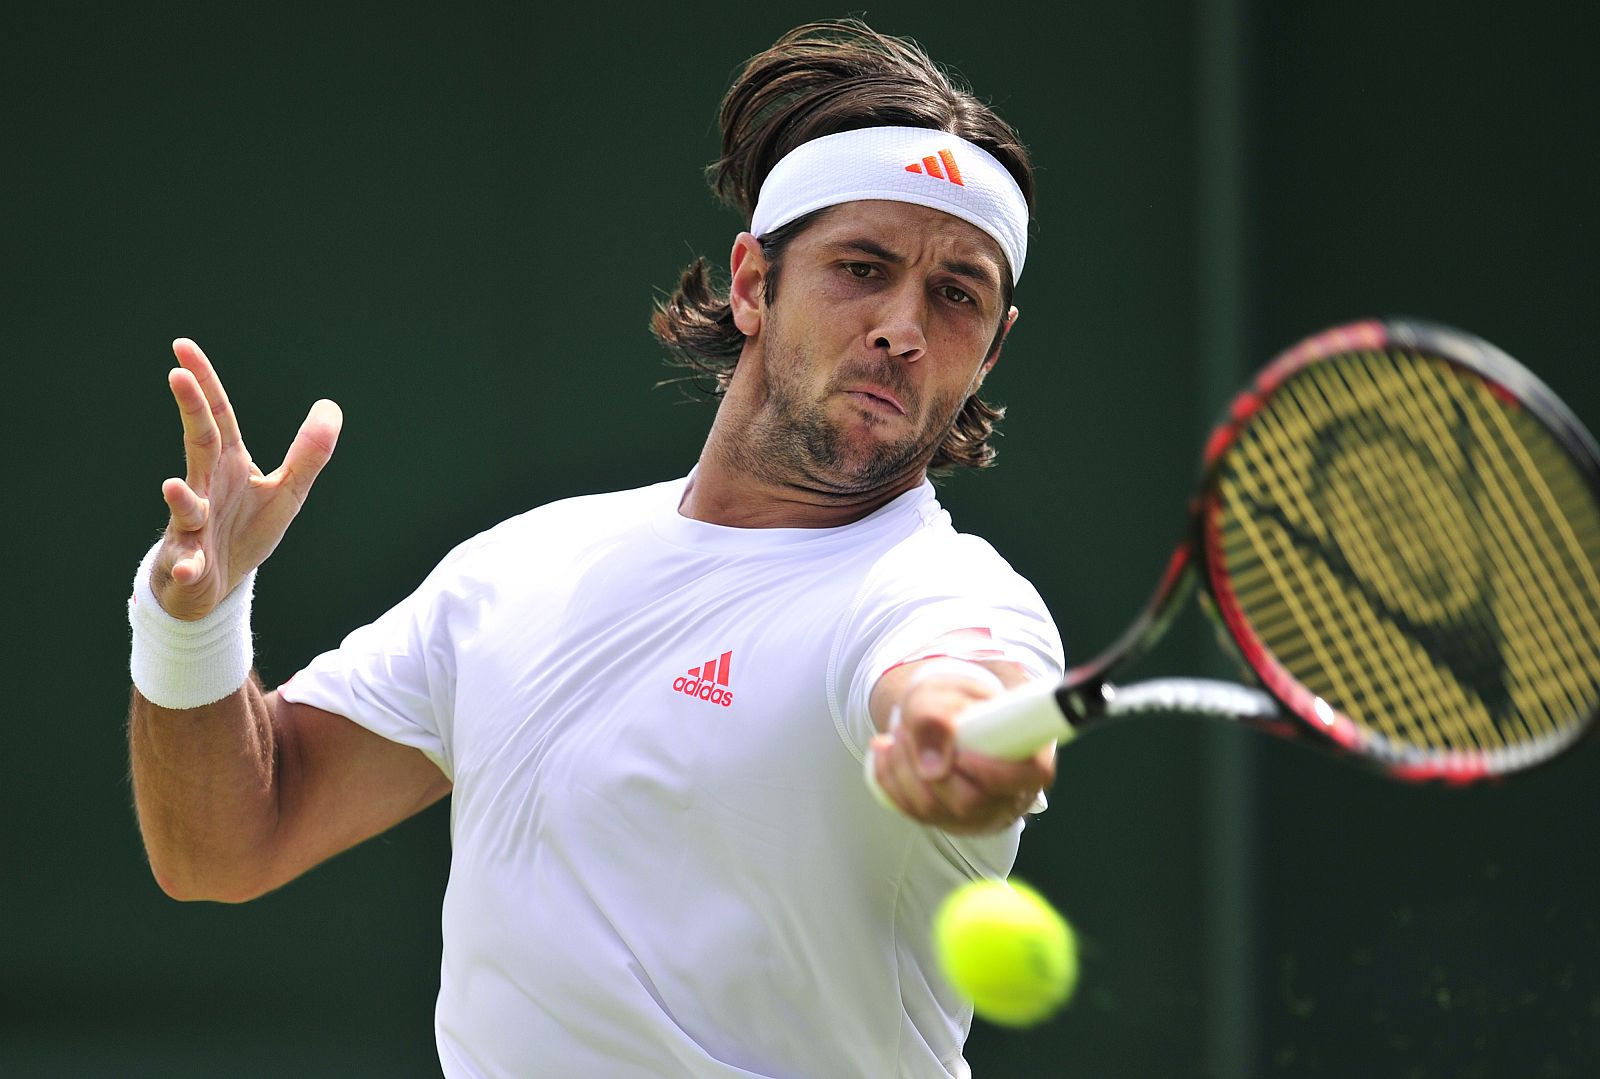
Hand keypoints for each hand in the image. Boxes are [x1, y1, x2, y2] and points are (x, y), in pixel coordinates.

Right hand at [151, 339, 341, 619]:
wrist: (214, 585)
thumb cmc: (245, 529)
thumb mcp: (286, 490)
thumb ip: (308, 453)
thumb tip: (330, 406)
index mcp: (229, 465)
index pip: (217, 416)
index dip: (204, 383)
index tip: (183, 346)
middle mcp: (205, 487)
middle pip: (199, 443)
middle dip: (190, 411)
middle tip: (176, 374)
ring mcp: (193, 525)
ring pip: (185, 508)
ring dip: (180, 498)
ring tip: (174, 486)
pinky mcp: (188, 563)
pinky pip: (186, 563)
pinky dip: (185, 565)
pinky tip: (187, 568)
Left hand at [867, 669, 1054, 834]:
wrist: (945, 713)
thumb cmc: (957, 701)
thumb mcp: (943, 691)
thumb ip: (935, 715)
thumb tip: (931, 769)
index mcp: (1030, 757)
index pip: (1029, 776)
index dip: (991, 769)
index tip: (960, 751)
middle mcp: (1008, 794)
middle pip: (970, 802)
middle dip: (926, 764)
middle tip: (906, 727)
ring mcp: (977, 813)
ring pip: (933, 809)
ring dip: (902, 767)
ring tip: (896, 733)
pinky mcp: (945, 819)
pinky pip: (910, 811)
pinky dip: (889, 778)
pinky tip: (885, 750)